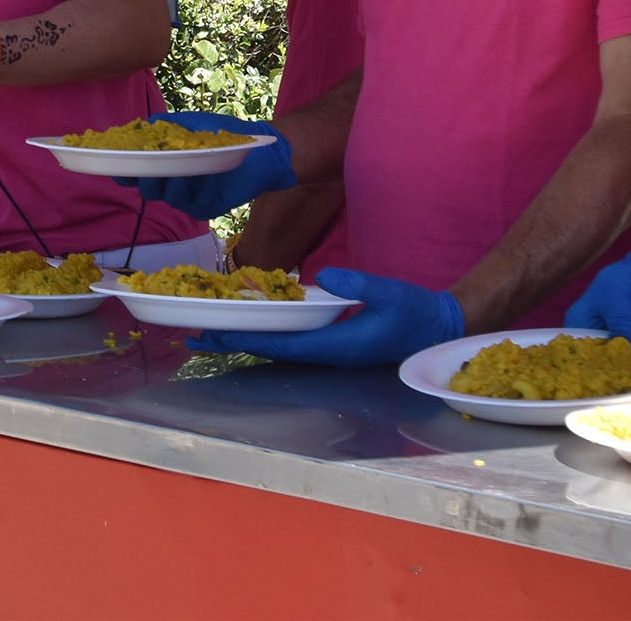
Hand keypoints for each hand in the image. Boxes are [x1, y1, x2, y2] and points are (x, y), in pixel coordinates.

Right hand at [121, 114, 293, 219]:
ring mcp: (188, 197)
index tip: (115, 166)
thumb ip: (164, 124)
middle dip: (141, 178)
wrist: (258, 148)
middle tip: (141, 168)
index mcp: (166, 164)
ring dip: (163, 182)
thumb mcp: (190, 122)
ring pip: (164, 197)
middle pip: (146, 188)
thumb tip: (139, 125)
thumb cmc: (223, 132)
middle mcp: (173, 183)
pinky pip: (186, 204)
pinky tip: (187, 176)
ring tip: (171, 167)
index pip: (137, 172)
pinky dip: (184, 189)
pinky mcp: (204, 208)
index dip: (124, 171)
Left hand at [194, 268, 464, 368]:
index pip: (281, 345)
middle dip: (233, 343)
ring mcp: (328, 352)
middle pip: (270, 350)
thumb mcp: (391, 291)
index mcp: (336, 346)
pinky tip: (250, 326)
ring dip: (245, 340)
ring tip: (210, 333)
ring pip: (277, 348)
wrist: (436, 328)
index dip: (246, 339)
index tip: (215, 334)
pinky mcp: (331, 344)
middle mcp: (326, 354)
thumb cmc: (415, 311)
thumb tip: (322, 276)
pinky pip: (290, 342)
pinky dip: (264, 334)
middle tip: (194, 337)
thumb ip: (358, 284)